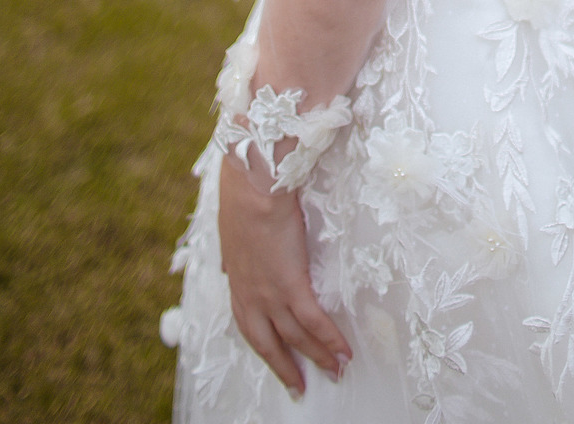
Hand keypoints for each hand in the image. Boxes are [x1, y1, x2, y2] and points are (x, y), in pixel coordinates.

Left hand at [218, 148, 351, 395]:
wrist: (253, 187)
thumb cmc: (244, 199)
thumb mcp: (232, 235)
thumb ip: (236, 256)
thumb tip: (230, 266)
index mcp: (238, 284)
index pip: (249, 326)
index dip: (265, 346)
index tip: (277, 360)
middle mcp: (251, 296)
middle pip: (269, 343)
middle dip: (286, 367)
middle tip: (301, 387)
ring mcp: (269, 293)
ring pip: (295, 337)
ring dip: (317, 357)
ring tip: (336, 371)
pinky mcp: (290, 284)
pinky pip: (313, 321)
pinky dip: (329, 339)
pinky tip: (343, 350)